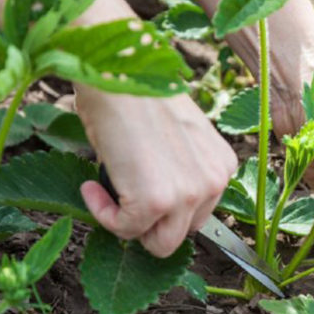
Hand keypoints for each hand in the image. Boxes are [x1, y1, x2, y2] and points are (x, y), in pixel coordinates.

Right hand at [76, 87, 236, 257]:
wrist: (119, 70)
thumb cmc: (138, 93)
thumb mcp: (175, 137)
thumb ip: (178, 170)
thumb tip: (155, 203)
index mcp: (222, 165)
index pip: (199, 212)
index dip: (166, 208)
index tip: (139, 191)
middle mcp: (215, 181)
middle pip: (184, 232)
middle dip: (153, 222)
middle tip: (123, 195)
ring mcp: (189, 193)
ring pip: (161, 243)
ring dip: (130, 224)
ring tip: (106, 190)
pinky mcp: (158, 201)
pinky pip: (126, 230)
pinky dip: (103, 215)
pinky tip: (91, 186)